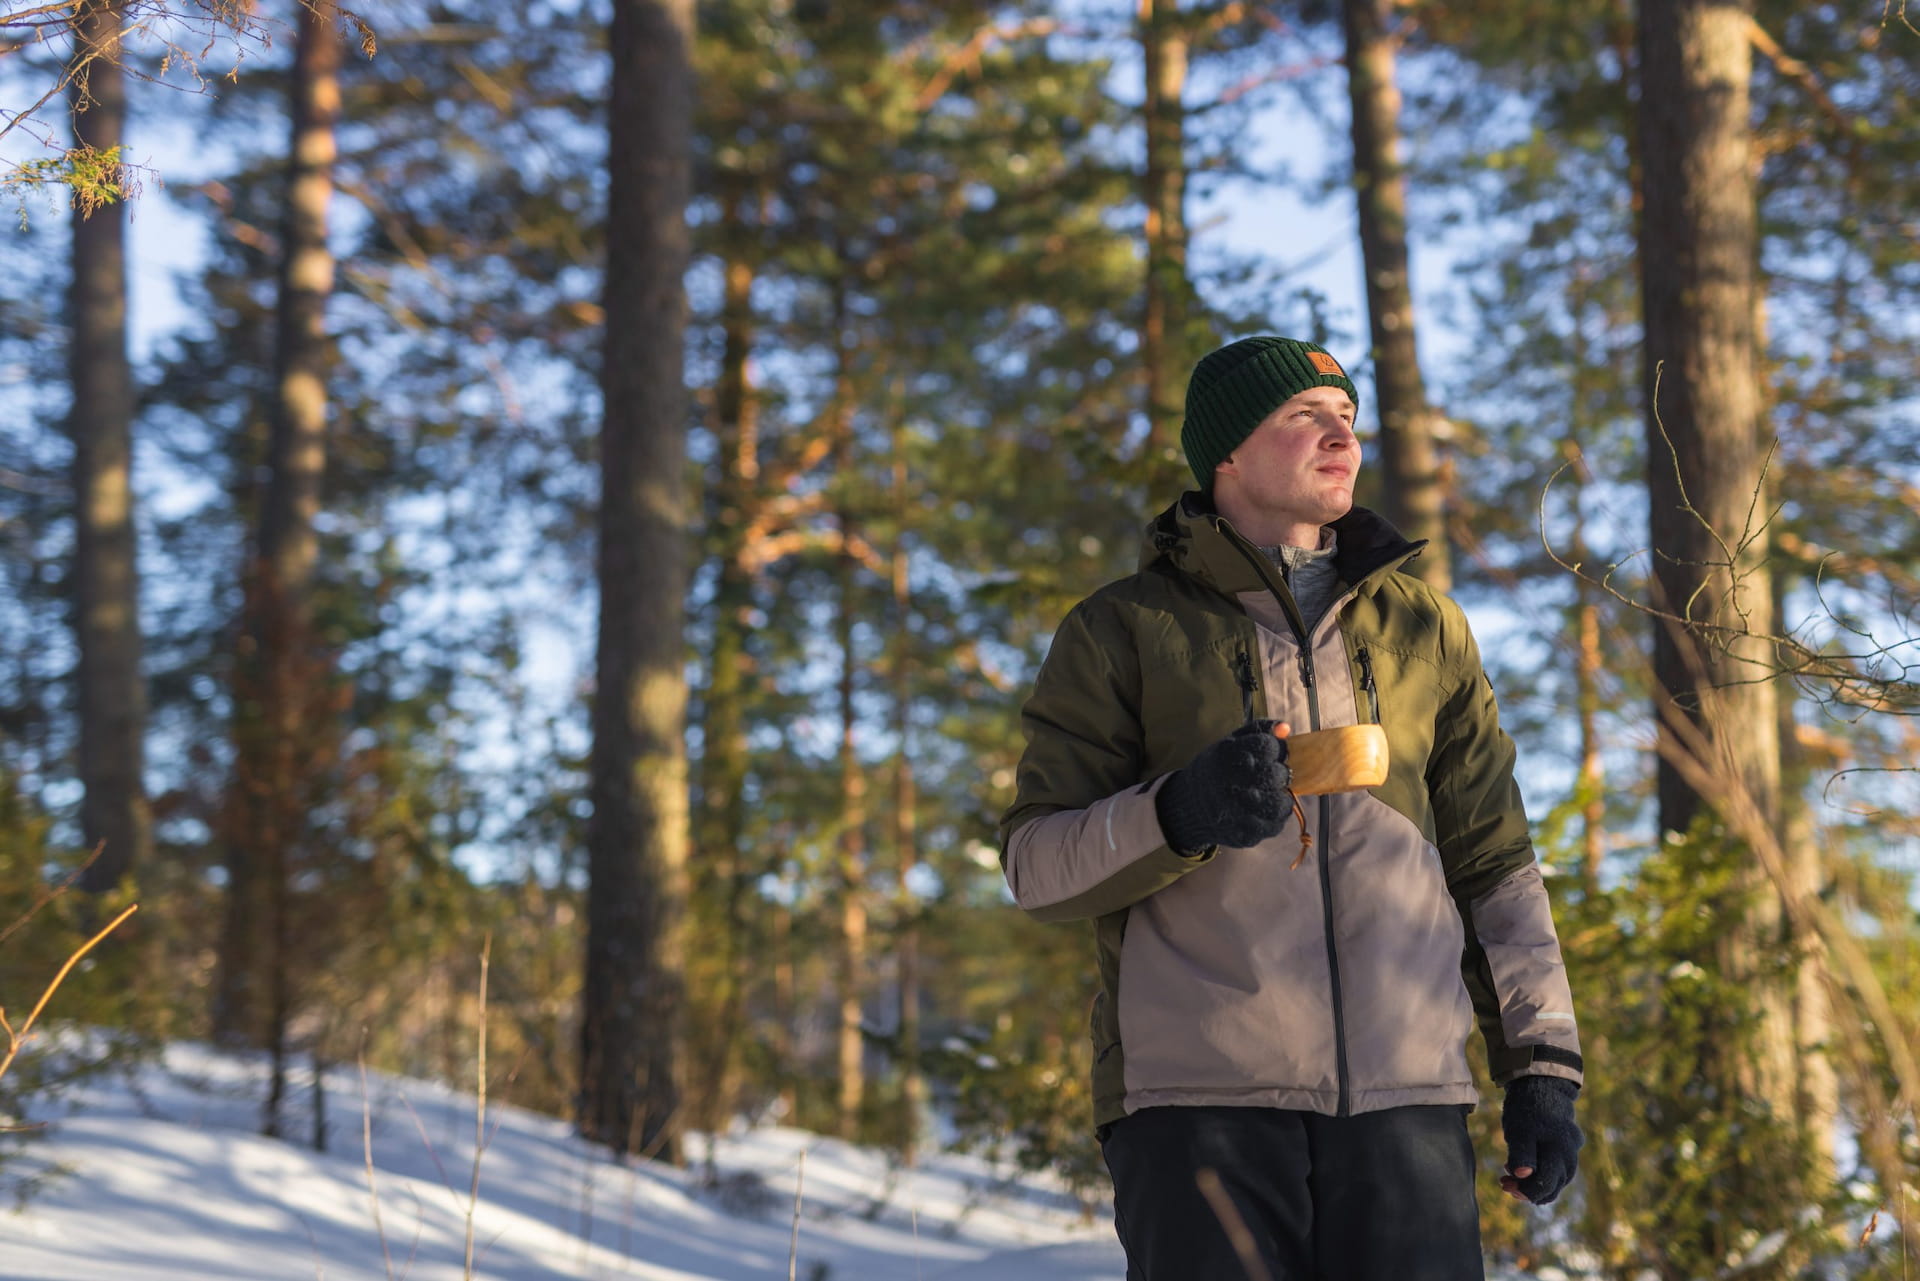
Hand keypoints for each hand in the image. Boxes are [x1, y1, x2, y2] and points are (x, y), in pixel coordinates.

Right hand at [1154, 720, 1293, 852]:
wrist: (1187, 807)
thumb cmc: (1215, 770)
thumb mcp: (1229, 744)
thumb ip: (1258, 731)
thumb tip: (1286, 728)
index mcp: (1225, 756)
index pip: (1267, 746)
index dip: (1275, 748)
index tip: (1270, 752)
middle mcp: (1228, 784)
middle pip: (1276, 775)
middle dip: (1280, 773)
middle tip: (1273, 774)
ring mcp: (1236, 812)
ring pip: (1279, 804)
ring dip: (1281, 797)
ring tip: (1271, 793)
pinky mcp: (1243, 834)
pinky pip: (1273, 826)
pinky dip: (1274, 817)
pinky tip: (1263, 809)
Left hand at [1500, 1075, 1581, 1204]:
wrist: (1541, 1083)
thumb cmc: (1527, 1107)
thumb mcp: (1518, 1129)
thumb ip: (1522, 1153)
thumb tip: (1523, 1175)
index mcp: (1559, 1150)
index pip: (1547, 1184)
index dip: (1527, 1191)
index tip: (1506, 1186)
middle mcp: (1570, 1153)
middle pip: (1554, 1184)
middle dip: (1529, 1189)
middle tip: (1505, 1183)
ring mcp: (1572, 1150)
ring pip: (1557, 1177)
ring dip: (1535, 1182)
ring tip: (1511, 1176)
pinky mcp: (1569, 1146)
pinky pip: (1558, 1167)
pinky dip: (1542, 1171)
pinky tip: (1524, 1167)